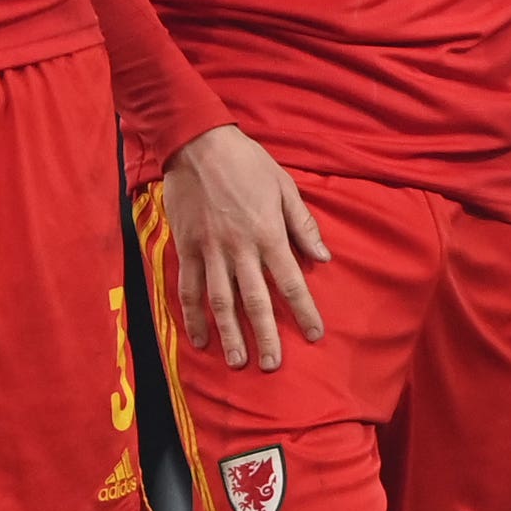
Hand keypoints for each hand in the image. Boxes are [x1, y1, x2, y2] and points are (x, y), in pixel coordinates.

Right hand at [159, 124, 329, 369]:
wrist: (198, 144)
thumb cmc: (247, 162)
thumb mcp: (284, 186)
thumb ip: (302, 225)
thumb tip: (323, 256)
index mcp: (268, 234)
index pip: (291, 282)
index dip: (304, 311)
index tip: (315, 335)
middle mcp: (240, 250)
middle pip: (256, 302)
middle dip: (266, 336)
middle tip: (271, 365)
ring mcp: (211, 251)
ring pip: (221, 302)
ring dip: (230, 334)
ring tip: (238, 361)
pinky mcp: (187, 248)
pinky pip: (190, 288)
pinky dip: (193, 316)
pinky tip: (199, 338)